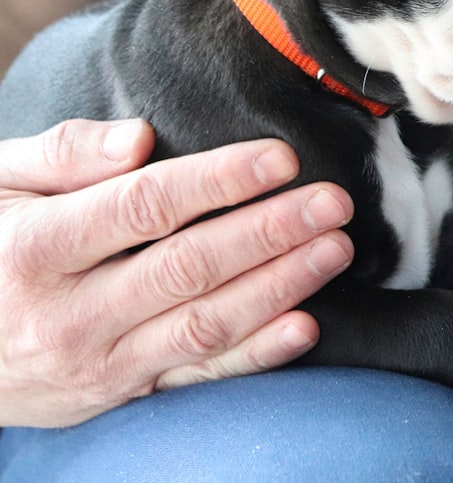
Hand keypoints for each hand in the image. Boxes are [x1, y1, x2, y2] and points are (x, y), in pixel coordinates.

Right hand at [0, 118, 354, 427]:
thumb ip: (64, 156)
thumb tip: (140, 141)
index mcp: (36, 248)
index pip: (144, 208)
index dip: (220, 181)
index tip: (282, 158)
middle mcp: (68, 314)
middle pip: (188, 266)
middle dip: (270, 231)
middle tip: (332, 202)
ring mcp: (97, 363)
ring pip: (204, 324)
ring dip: (280, 286)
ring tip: (334, 249)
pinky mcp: (120, 394)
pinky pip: (197, 376)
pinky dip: (255, 356)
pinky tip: (304, 326)